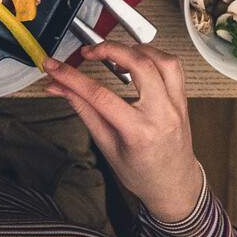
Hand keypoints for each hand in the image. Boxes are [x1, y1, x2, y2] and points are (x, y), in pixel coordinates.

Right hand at [43, 45, 204, 223]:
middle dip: (109, 50)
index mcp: (140, 132)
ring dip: (136, 49)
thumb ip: (83, 110)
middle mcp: (163, 115)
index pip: (100, 95)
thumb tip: (58, 87)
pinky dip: (154, 57)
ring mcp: (177, 106)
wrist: (174, 187)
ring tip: (116, 53)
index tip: (54, 67)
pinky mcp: (182, 101)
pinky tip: (137, 61)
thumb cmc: (142, 173)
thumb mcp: (106, 145)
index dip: (71, 77)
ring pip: (163, 61)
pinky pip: (174, 69)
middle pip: (139, 65)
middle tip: (88, 52)